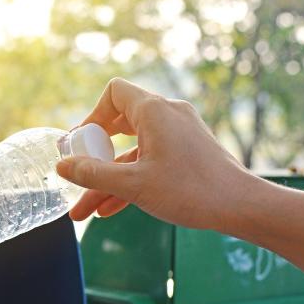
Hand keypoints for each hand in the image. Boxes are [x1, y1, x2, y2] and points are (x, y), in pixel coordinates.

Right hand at [56, 77, 258, 230]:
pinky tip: (109, 209)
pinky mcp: (187, 153)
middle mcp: (167, 115)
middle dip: (94, 156)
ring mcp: (179, 135)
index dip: (92, 116)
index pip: (113, 93)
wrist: (242, 206)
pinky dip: (130, 180)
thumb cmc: (191, 191)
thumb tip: (61, 167)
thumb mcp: (133, 184)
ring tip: (83, 211)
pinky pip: (149, 161)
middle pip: (119, 125)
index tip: (80, 145)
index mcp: (154, 111)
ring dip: (108, 179)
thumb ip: (93, 175)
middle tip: (77, 175)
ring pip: (132, 152)